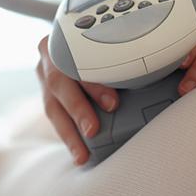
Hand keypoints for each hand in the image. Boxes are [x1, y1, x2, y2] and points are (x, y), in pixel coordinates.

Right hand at [36, 36, 118, 164]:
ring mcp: (43, 76)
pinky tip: (79, 153)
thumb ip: (119, 60)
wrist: (76, 42)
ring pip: (52, 106)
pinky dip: (68, 135)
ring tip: (81, 155)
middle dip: (78, 110)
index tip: (113, 104)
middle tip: (92, 131)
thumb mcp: (108, 46)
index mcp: (65, 39)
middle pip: (59, 84)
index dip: (94, 84)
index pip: (77, 61)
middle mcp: (50, 57)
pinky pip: (55, 117)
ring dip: (69, 133)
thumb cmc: (99, 46)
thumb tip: (153, 78)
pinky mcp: (46, 94)